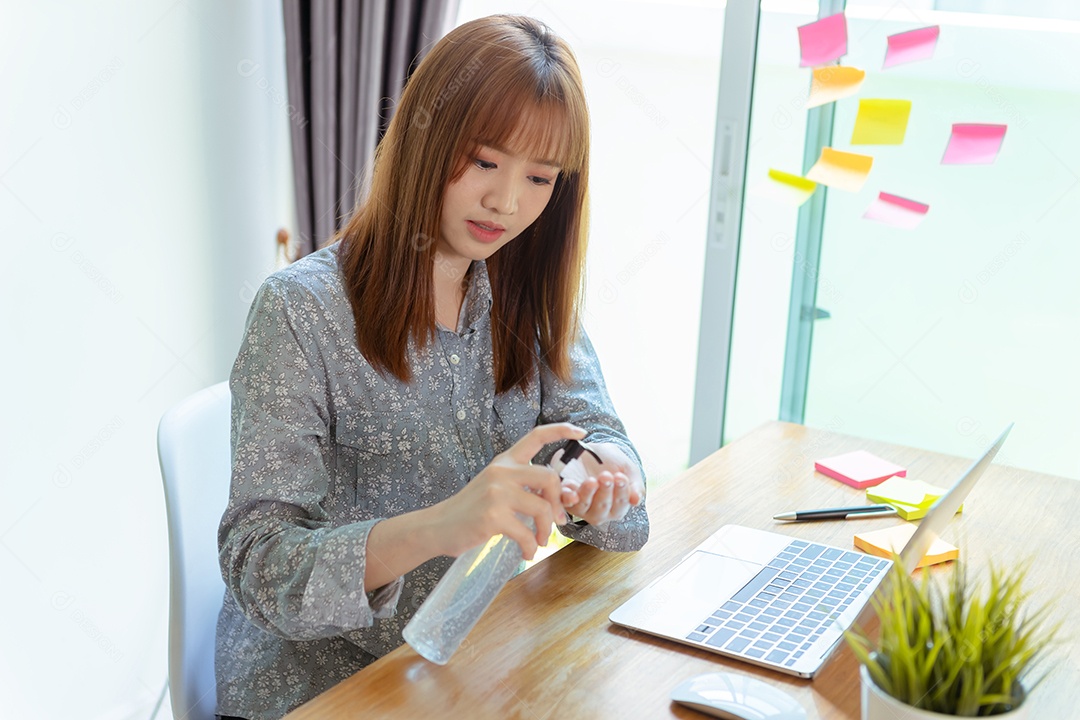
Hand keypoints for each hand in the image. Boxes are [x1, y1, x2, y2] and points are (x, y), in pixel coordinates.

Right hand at [429, 423, 585, 559]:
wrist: (439, 526)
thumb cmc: (472, 510)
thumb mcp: (496, 488)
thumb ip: (523, 487)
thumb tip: (557, 503)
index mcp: (504, 461)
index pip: (536, 437)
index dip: (561, 431)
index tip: (582, 432)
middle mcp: (501, 471)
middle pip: (549, 478)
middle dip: (559, 503)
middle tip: (556, 522)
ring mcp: (497, 493)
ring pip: (542, 508)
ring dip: (546, 530)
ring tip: (540, 541)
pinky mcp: (493, 516)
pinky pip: (527, 534)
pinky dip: (531, 547)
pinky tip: (527, 553)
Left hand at [555, 442, 644, 526]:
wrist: (594, 451)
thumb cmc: (614, 464)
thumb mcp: (628, 470)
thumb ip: (634, 485)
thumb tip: (636, 500)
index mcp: (617, 507)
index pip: (620, 505)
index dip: (621, 492)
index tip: (620, 477)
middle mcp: (599, 512)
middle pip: (602, 508)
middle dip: (604, 492)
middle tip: (606, 476)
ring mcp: (581, 507)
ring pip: (583, 506)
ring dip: (587, 494)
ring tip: (591, 481)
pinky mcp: (566, 498)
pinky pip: (564, 501)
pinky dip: (567, 497)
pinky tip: (571, 490)